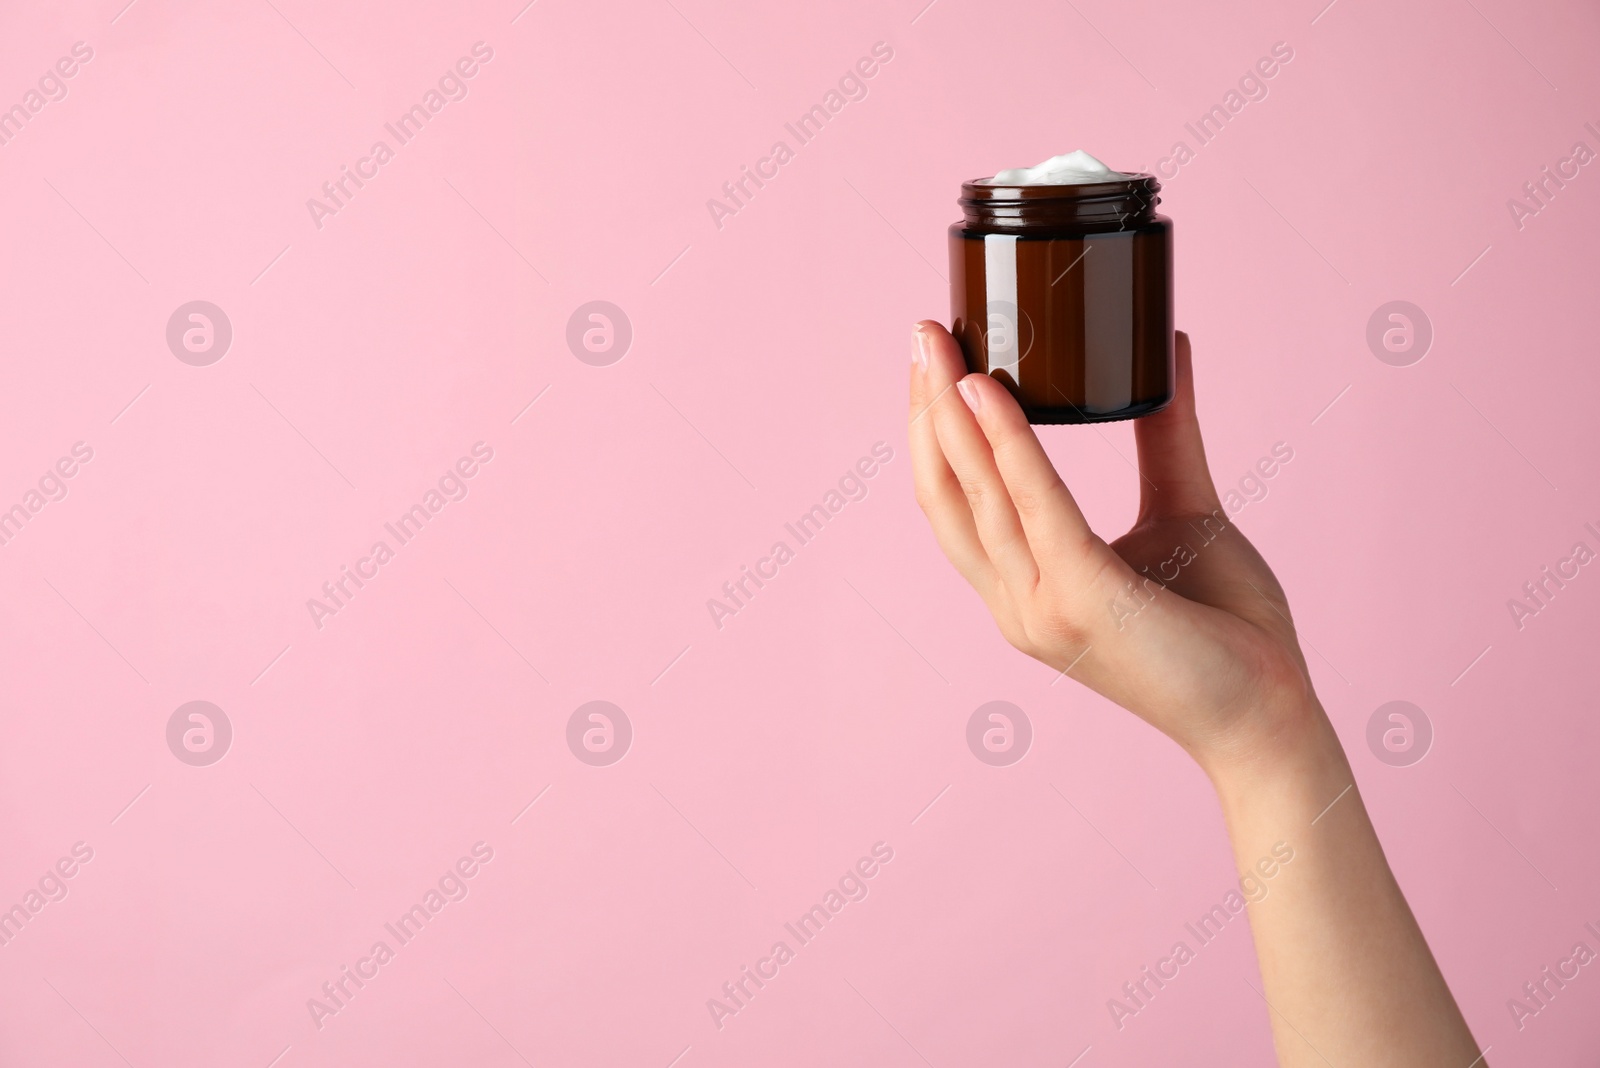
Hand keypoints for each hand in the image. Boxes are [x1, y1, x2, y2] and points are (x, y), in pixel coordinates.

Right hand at [909, 322, 1318, 776]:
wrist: (1268, 716)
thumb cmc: (1226, 627)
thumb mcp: (1182, 509)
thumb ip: (1166, 435)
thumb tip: (1169, 349)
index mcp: (1027, 589)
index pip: (956, 504)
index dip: (936, 432)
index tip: (935, 359)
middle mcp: (1018, 603)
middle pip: (947, 494)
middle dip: (927, 409)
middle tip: (921, 332)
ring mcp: (1043, 607)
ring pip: (976, 495)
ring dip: (952, 414)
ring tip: (942, 346)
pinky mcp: (1084, 601)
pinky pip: (1036, 506)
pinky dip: (1009, 445)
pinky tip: (994, 391)